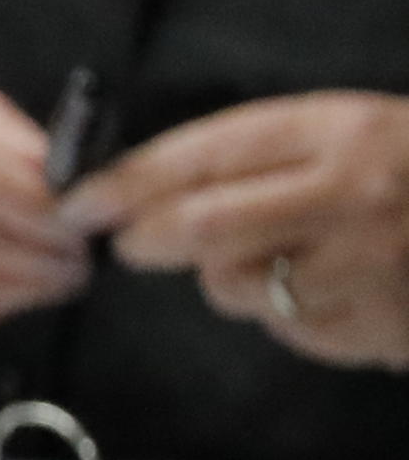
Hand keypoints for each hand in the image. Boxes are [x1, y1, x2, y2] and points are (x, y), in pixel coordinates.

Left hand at [60, 92, 408, 367]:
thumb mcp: (349, 135)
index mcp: (343, 131)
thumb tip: (133, 192)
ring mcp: (368, 267)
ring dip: (225, 279)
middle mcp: (353, 196)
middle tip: (133, 244)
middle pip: (203, 230)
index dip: (128, 182)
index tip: (80, 202)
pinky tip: (322, 288)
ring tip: (270, 257)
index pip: (206, 155)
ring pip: (236, 287)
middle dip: (148, 240)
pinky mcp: (378, 327)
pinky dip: (283, 313)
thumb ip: (257, 158)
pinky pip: (289, 328)